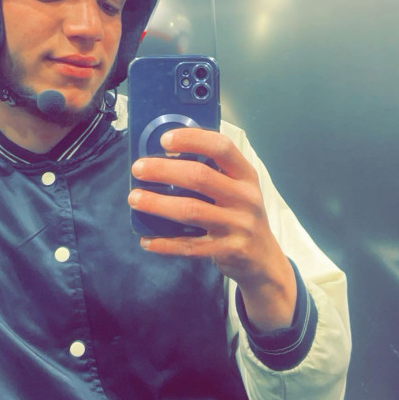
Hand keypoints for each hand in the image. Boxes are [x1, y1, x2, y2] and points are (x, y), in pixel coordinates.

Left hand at [128, 127, 296, 331]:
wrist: (264, 260)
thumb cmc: (240, 216)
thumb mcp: (237, 190)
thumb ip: (212, 173)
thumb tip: (163, 158)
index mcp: (246, 175)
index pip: (221, 147)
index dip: (192, 139)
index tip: (164, 139)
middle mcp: (245, 197)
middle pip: (200, 177)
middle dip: (164, 170)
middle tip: (138, 168)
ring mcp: (239, 225)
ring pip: (191, 210)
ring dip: (158, 204)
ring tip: (134, 198)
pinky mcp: (229, 250)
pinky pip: (191, 246)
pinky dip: (166, 243)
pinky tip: (147, 240)